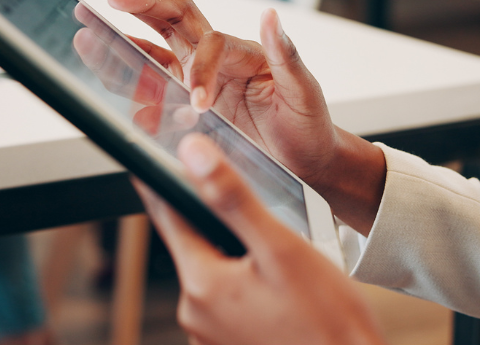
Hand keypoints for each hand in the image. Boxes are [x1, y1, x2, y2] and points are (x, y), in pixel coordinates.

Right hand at [98, 0, 386, 235]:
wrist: (306, 159)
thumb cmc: (308, 125)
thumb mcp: (303, 91)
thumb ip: (285, 55)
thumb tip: (271, 16)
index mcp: (242, 51)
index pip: (208, 44)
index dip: (198, 70)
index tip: (198, 104)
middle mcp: (215, 57)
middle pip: (171, 17)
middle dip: (140, 2)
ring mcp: (198, 76)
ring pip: (152, 47)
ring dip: (122, 35)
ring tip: (90, 25)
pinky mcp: (187, 101)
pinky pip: (152, 83)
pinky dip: (129, 78)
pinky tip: (107, 71)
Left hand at [137, 134, 386, 344]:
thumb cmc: (328, 321)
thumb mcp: (280, 247)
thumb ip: (232, 198)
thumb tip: (192, 154)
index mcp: (201, 284)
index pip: (167, 215)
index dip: (160, 180)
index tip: (151, 154)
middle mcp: (196, 313)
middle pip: (193, 241)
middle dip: (214, 218)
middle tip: (247, 205)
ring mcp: (210, 333)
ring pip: (213, 268)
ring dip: (234, 251)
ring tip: (272, 251)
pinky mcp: (229, 343)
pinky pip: (227, 296)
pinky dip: (243, 279)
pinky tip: (275, 282)